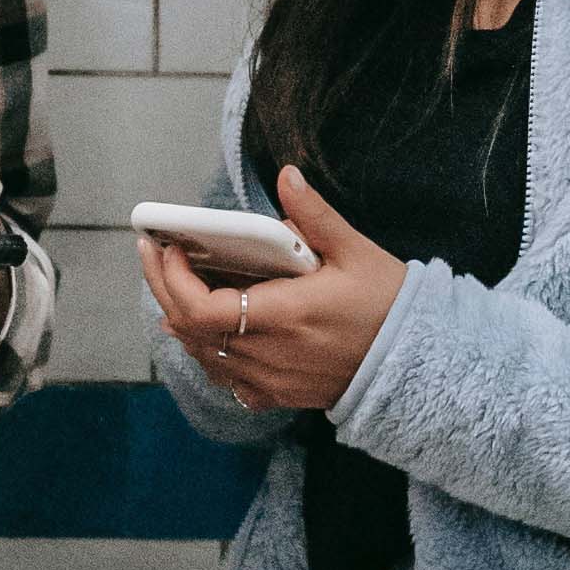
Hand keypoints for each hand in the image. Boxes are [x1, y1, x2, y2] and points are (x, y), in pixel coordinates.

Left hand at [140, 166, 408, 413]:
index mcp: (285, 316)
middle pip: (189, 330)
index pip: (202, 309)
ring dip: (180, 318)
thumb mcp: (356, 252)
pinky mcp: (275, 394)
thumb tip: (287, 175)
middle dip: (163, 288)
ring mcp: (269, 380)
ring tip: (173, 282)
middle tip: (154, 253)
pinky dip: (205, 350)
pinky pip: (223, 377)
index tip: (168, 247)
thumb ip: (315, 215)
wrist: (415, 364)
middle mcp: (269, 354)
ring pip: (200, 354)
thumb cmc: (388, 306)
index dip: (172, 280)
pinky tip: (205, 327)